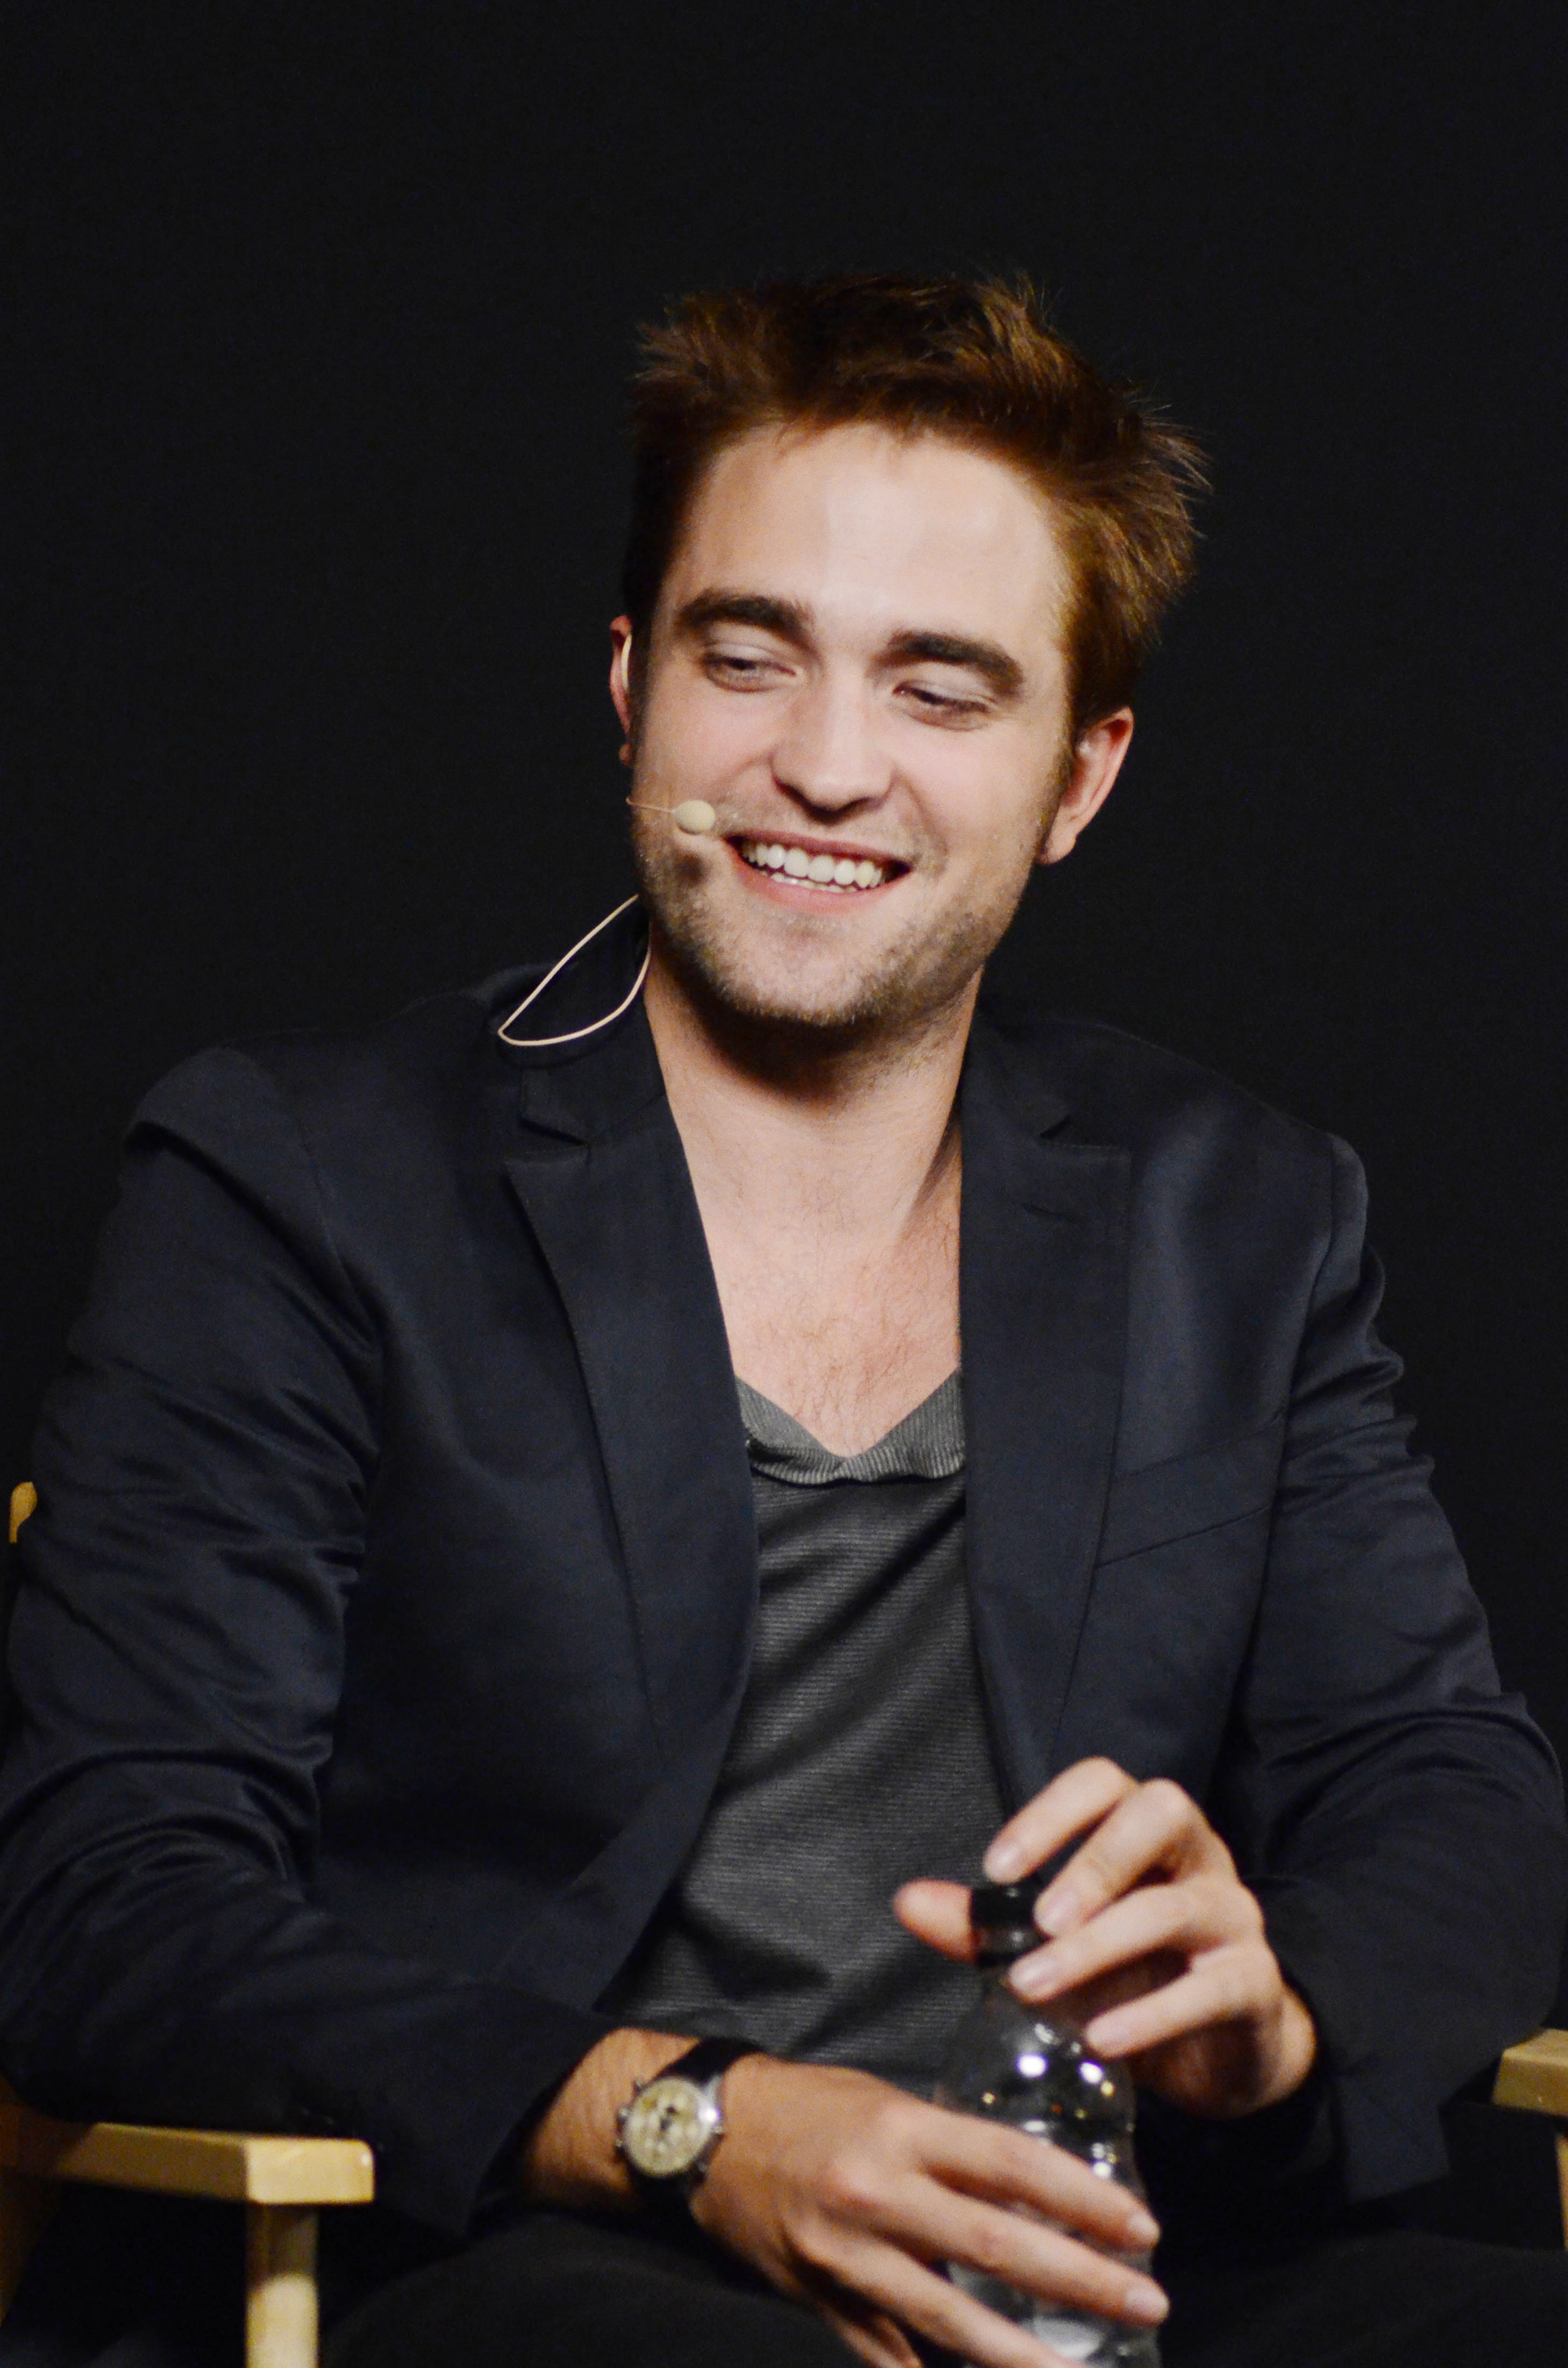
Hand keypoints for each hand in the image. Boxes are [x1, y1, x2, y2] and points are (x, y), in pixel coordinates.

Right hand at [693, 2054, 1167, 2367]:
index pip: (1011, 2165)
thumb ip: (950, 2145)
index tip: (1141, 2228)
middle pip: (996, 2244)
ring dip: (1024, 2352)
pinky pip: (893, 2354)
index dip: (1082, 2199)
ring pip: (951, 2318)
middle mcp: (879, 2195)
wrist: (705, 2134)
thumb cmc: (808, 2106)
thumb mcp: (886, 2101)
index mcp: (901, 2131)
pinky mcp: (825, 2303)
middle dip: (1080, 2280)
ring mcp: (850, 2259)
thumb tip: (1029, 2187)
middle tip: (1147, 2302)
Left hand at [897, 1758, 1316, 2120]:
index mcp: (1147, 1833)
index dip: (1051, 1812)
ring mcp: (1234, 1917)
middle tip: (1038, 1920)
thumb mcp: (1056, 1949)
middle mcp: (1198, 1858)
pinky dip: (1153, 2013)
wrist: (1219, 2053)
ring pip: (1175, 1907)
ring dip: (1100, 1945)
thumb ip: (985, 1926)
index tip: (994, 1867)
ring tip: (1036, 1986)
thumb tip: (906, 1901)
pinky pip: (1213, 1987)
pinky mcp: (1253, 1984)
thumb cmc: (1131, 1978)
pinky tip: (1101, 2038)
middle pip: (1163, 1811)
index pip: (1105, 1782)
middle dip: (1095, 1860)